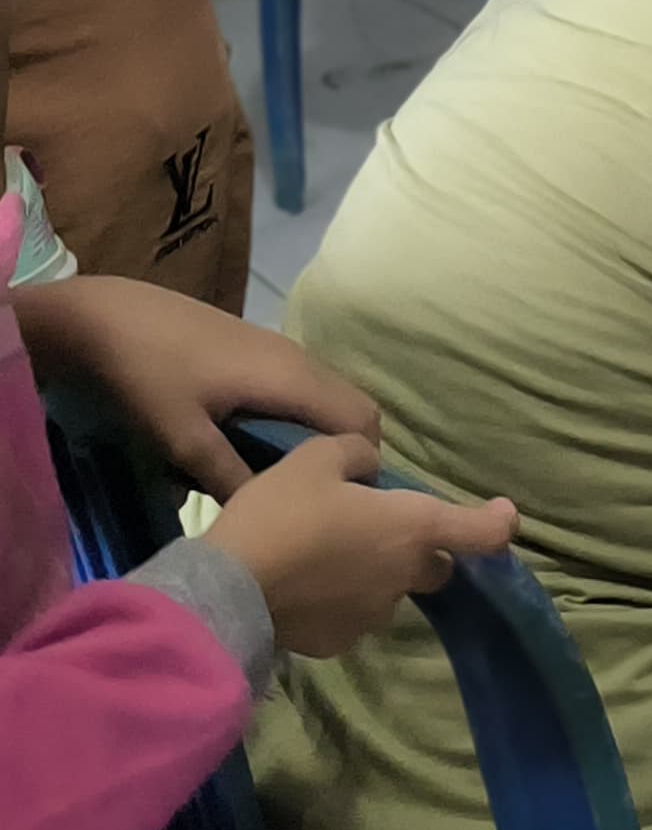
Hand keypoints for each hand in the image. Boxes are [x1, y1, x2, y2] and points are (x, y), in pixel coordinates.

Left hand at [11, 276, 380, 500]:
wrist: (110, 318)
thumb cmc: (148, 375)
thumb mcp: (182, 437)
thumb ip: (228, 476)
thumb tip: (265, 511)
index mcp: (291, 378)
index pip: (361, 421)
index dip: (362, 461)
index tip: (338, 501)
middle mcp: (299, 359)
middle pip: (353, 406)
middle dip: (347, 450)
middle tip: (315, 493)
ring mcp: (280, 349)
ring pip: (328, 396)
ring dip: (321, 434)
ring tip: (287, 475)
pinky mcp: (259, 348)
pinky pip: (303, 387)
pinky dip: (301, 418)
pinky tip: (259, 442)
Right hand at [202, 432, 519, 658]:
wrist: (223, 594)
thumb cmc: (279, 516)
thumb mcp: (315, 458)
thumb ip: (356, 454)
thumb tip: (369, 470)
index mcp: (413, 528)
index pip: (483, 533)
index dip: (498, 522)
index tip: (500, 513)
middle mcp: (403, 577)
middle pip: (434, 565)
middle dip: (417, 549)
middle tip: (375, 529)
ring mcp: (370, 616)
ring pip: (387, 593)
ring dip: (371, 577)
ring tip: (321, 559)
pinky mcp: (333, 644)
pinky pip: (349, 618)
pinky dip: (336, 603)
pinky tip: (299, 588)